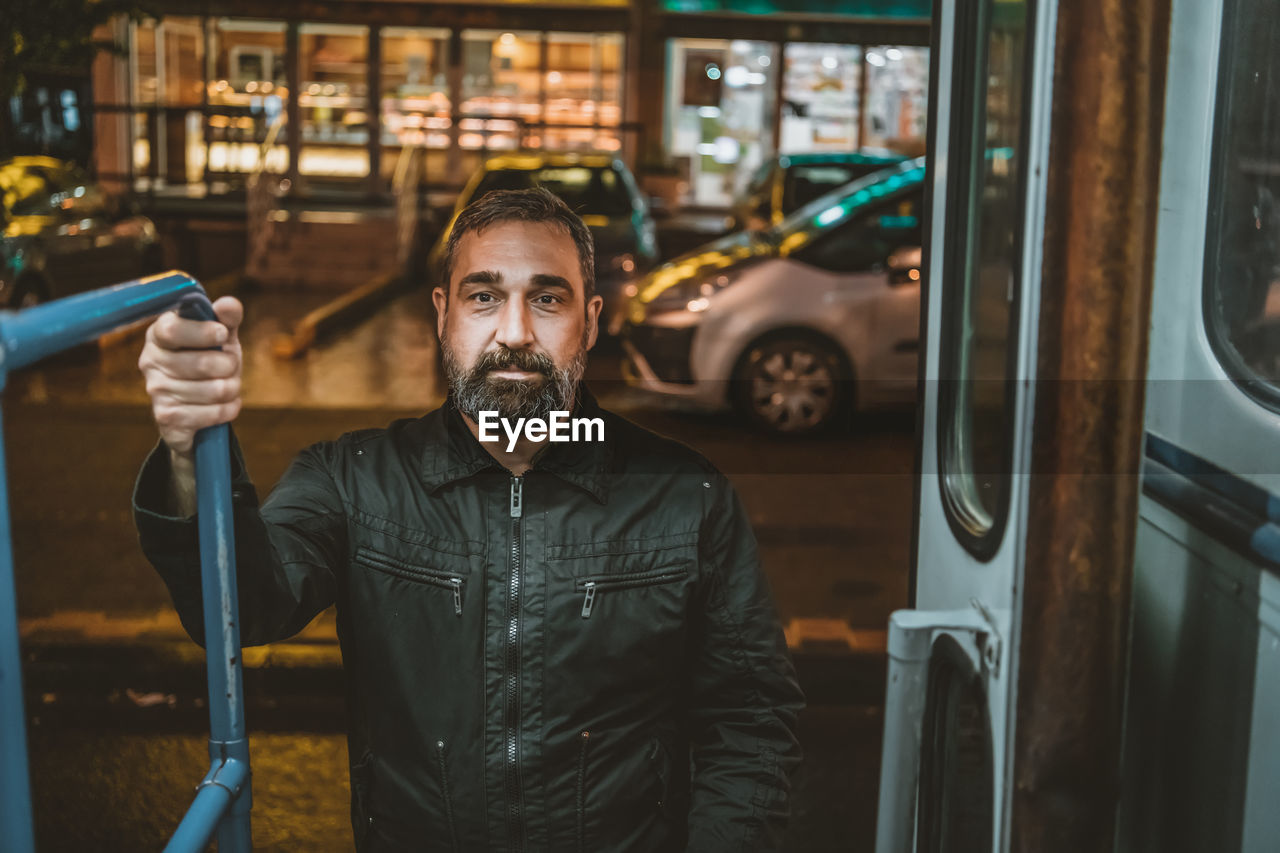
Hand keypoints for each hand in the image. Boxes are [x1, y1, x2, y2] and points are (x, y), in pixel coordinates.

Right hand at [138, 296, 243, 456]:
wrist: (198, 405)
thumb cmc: (209, 360)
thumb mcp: (221, 338)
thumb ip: (227, 319)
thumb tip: (229, 304)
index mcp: (159, 334)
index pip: (172, 329)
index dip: (202, 332)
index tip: (222, 334)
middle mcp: (150, 360)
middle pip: (204, 364)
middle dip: (230, 366)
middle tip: (229, 367)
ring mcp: (156, 390)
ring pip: (215, 390)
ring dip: (232, 389)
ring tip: (226, 386)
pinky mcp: (166, 417)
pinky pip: (213, 413)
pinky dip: (229, 409)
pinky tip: (223, 405)